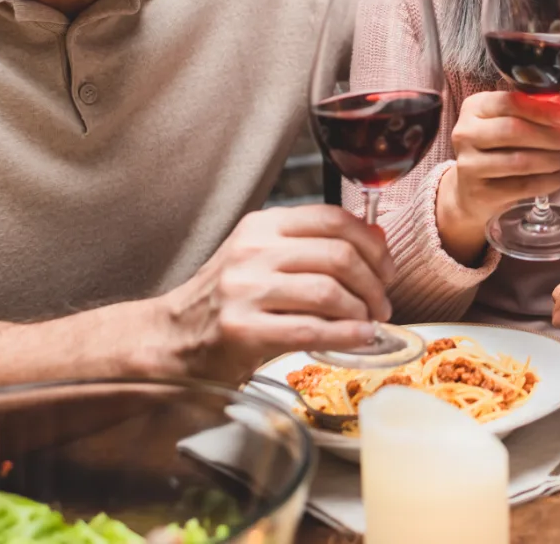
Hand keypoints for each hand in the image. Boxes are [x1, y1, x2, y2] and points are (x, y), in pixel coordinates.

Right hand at [158, 205, 395, 381]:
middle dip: (374, 283)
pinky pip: (311, 329)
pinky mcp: (241, 329)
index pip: (333, 220)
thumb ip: (315, 246)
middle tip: (382, 303)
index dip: (372, 244)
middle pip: (339, 255)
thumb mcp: (266, 259)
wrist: (173, 339)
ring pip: (329, 291)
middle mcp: (253, 251)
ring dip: (362, 311)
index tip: (385, 268)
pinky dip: (346, 334)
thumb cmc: (227, 302)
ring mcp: (244, 289)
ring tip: (369, 323)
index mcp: (262, 227)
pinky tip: (359, 338)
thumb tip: (377, 237)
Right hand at [436, 91, 559, 257]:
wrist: (468, 191)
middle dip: (548, 136)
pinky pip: (523, 186)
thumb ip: (531, 111)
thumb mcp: (503, 122)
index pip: (509, 102)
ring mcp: (470, 165)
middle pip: (513, 130)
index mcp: (473, 108)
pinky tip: (555, 177)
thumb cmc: (493, 150)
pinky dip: (547, 181)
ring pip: (520, 161)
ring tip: (558, 160)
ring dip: (550, 160)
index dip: (541, 110)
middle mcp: (465, 134)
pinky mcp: (481, 193)